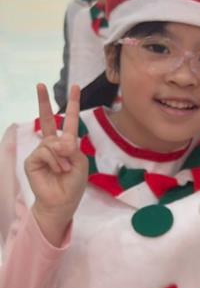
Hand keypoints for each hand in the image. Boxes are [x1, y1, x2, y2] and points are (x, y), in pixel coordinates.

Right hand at [26, 84, 88, 245]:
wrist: (62, 202)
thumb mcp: (80, 162)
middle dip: (43, 101)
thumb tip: (58, 140)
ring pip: (51, 142)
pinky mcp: (32, 160)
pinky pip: (44, 152)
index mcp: (67, 144)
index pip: (70, 121)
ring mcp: (41, 151)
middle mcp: (53, 145)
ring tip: (64, 168)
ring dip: (62, 156)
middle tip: (40, 84)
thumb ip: (71, 147)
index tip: (75, 87)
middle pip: (48, 119)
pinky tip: (57, 169)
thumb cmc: (73, 184)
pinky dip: (54, 160)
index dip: (73, 104)